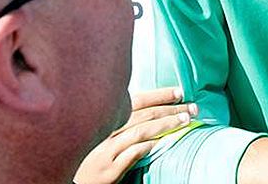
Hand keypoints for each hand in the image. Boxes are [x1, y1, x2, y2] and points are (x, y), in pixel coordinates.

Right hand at [74, 87, 197, 183]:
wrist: (75, 180)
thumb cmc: (93, 155)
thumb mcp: (108, 135)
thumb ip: (127, 122)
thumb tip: (156, 111)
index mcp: (108, 119)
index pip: (137, 101)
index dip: (159, 95)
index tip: (180, 91)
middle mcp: (107, 131)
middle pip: (144, 114)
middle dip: (171, 109)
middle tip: (192, 107)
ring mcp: (107, 150)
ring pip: (140, 131)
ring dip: (166, 125)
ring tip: (185, 121)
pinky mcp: (109, 169)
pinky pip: (132, 153)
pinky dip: (148, 145)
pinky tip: (163, 142)